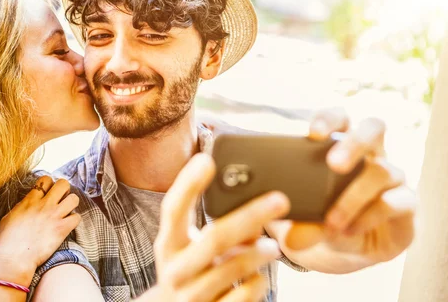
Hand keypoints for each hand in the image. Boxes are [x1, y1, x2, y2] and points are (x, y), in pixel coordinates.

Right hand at [0, 177, 80, 284]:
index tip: (48, 193)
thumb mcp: (8, 217)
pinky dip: (74, 221)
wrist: (14, 259)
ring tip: (66, 212)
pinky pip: (77, 217)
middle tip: (61, 200)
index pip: (45, 180)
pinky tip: (68, 225)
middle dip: (64, 190)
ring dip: (72, 204)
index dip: (49, 184)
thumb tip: (26, 202)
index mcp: (30, 200)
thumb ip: (20, 206)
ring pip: (74, 198)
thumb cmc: (7, 241)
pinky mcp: (62, 229)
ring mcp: (54, 216)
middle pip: (63, 183)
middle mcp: (44, 205)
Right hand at [144, 154, 288, 301]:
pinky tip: (259, 277)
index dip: (187, 184)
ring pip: (233, 270)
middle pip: (214, 239)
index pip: (172, 209)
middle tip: (280, 200)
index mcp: (168, 244)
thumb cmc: (190, 268)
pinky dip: (256, 284)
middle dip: (249, 217)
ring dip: (259, 254)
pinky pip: (242, 298)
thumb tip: (254, 201)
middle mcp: (175, 270)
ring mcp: (191, 296)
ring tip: (274, 246)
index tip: (206, 159)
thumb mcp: (191, 246)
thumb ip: (216, 225)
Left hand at [279, 108, 416, 267]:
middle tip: (333, 165)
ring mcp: (393, 176)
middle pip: (373, 128)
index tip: (313, 133)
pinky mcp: (407, 202)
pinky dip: (369, 216)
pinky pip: (395, 201)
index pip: (340, 118)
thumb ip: (300, 222)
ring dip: (353, 197)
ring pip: (382, 170)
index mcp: (342, 145)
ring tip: (331, 221)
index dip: (329, 119)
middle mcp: (371, 154)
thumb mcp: (309, 218)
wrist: (354, 246)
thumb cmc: (326, 216)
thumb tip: (291, 239)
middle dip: (354, 143)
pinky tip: (350, 229)